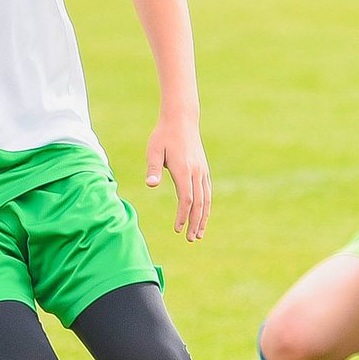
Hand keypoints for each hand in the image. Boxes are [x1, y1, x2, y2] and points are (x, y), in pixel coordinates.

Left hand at [145, 113, 210, 241]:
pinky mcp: (203, 170)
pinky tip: (202, 216)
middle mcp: (196, 172)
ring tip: (199, 234)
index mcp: (183, 169)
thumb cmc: (163, 136)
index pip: (186, 198)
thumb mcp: (153, 150)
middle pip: (199, 203)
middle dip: (195, 222)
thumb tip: (150, 185)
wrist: (182, 120)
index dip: (182, 215)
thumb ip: (153, 169)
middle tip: (191, 239)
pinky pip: (208, 192)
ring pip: (206, 199)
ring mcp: (202, 171)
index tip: (177, 229)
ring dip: (203, 218)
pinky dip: (206, 207)